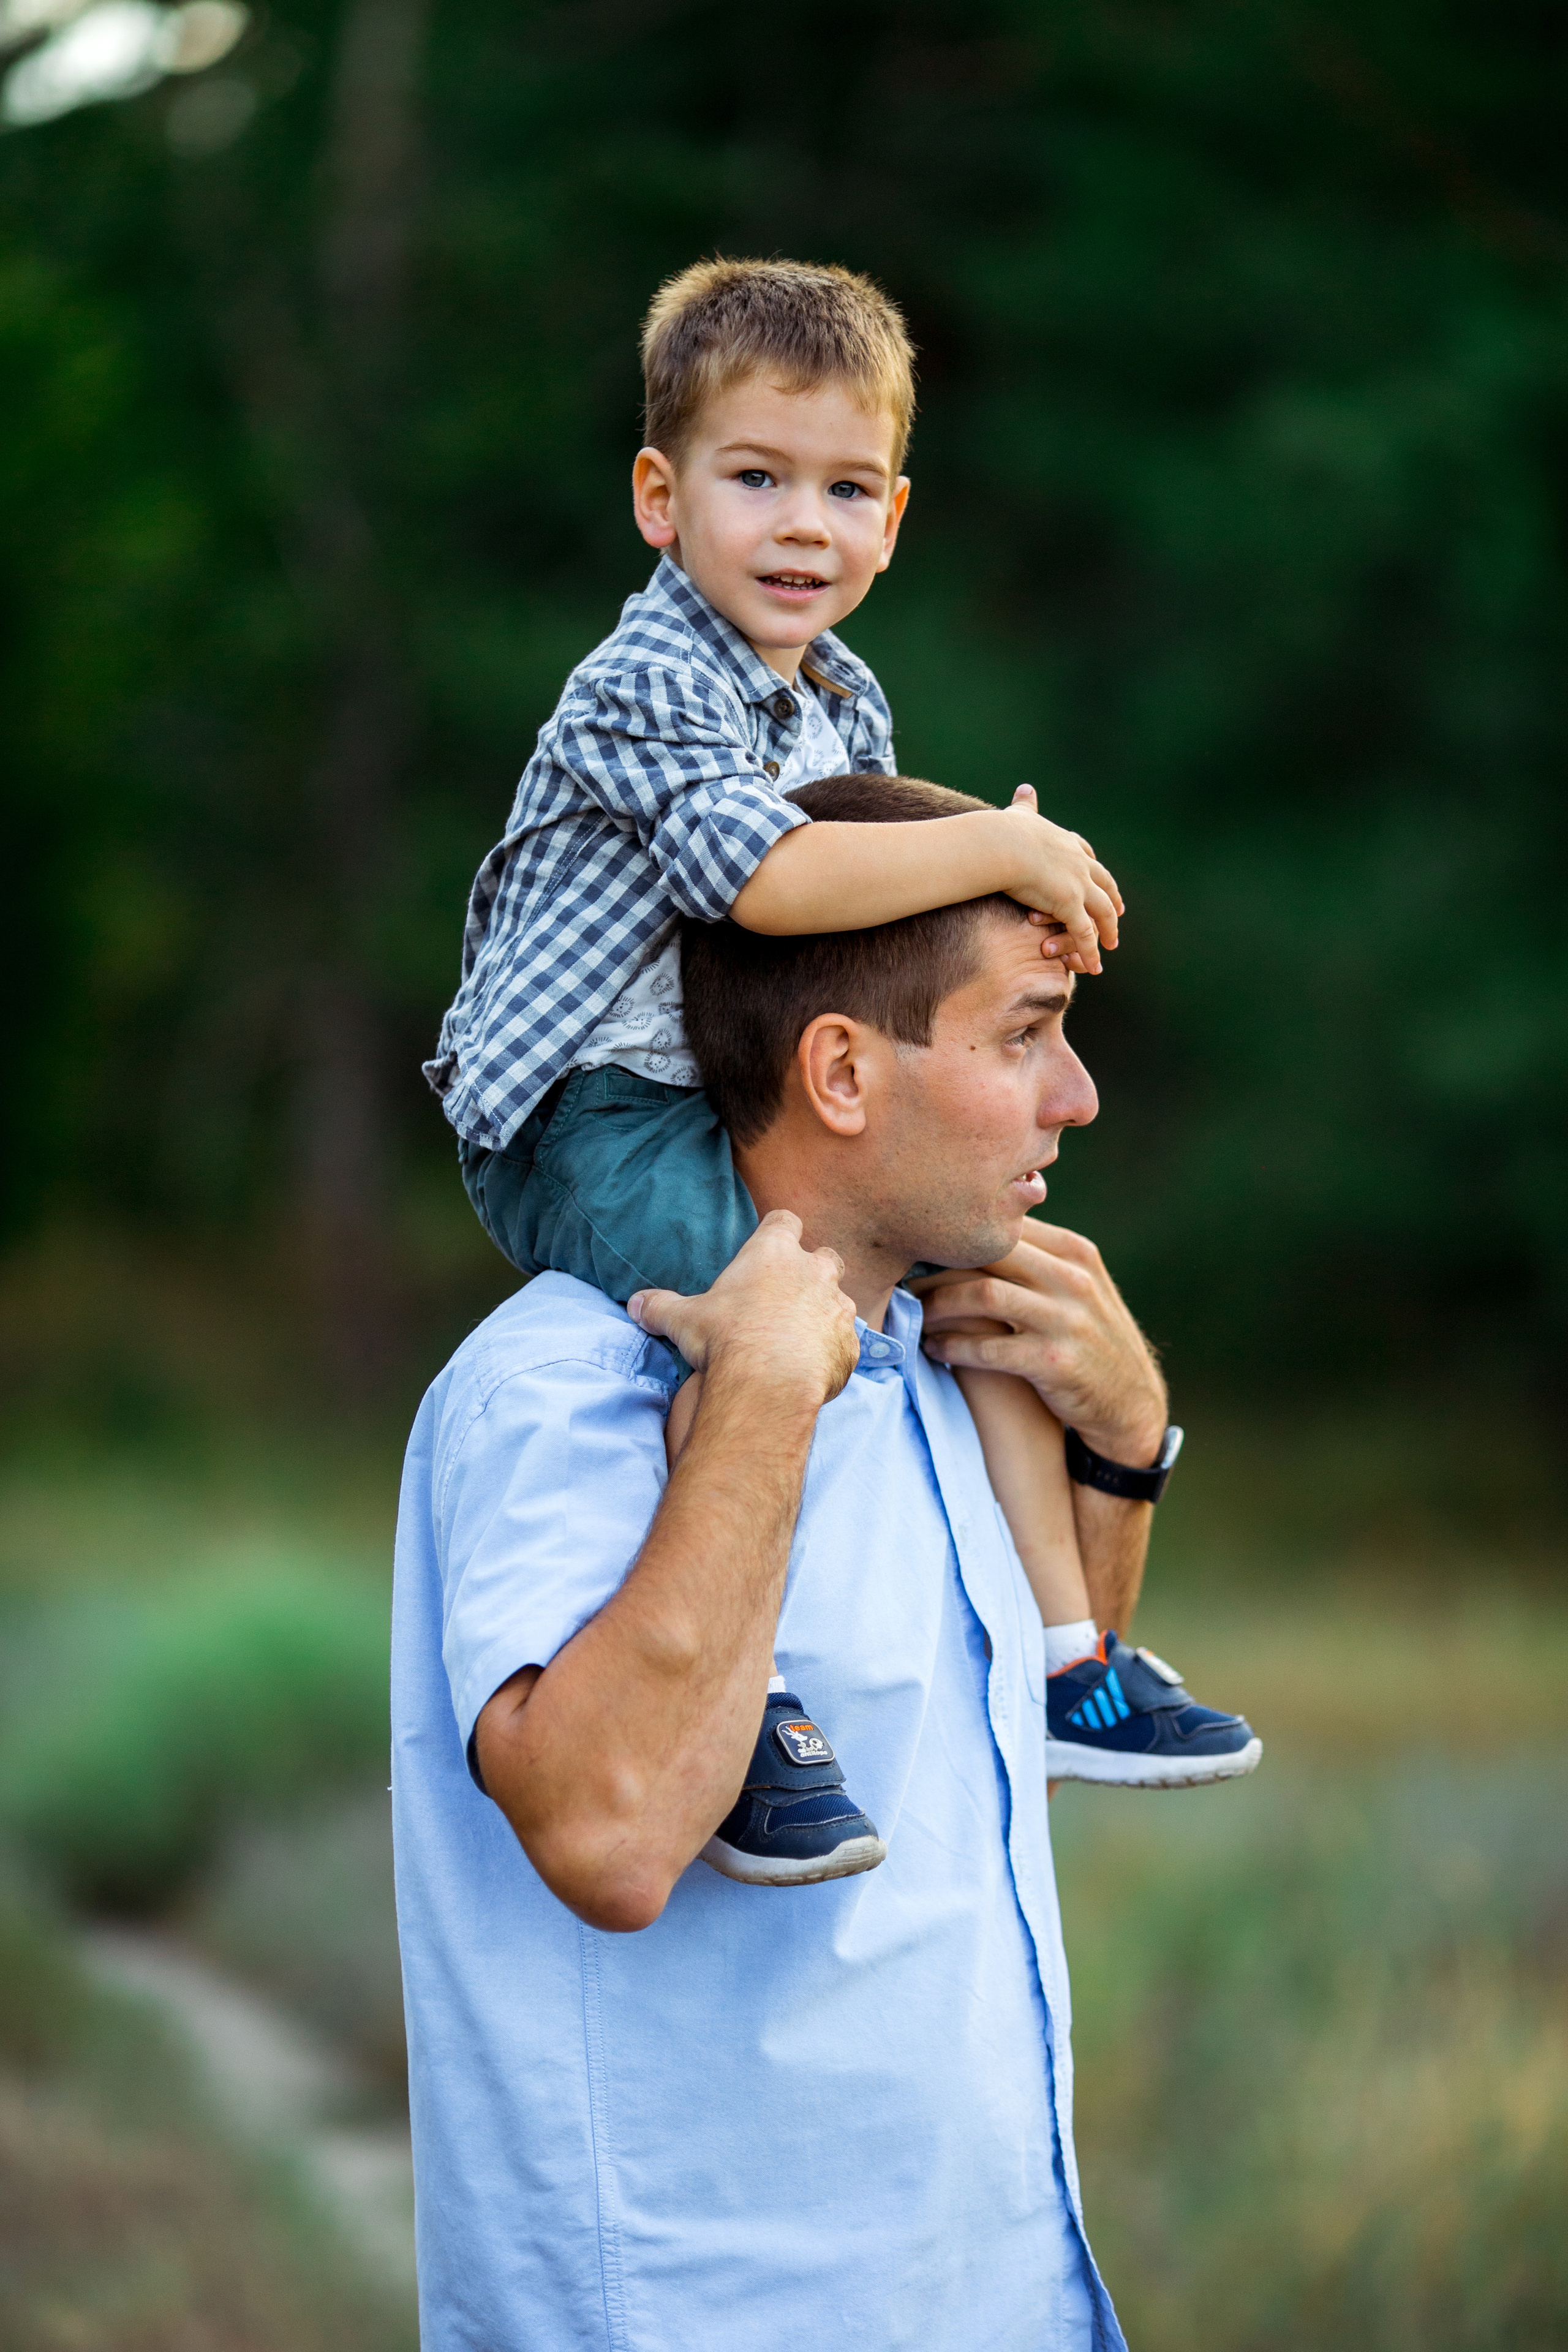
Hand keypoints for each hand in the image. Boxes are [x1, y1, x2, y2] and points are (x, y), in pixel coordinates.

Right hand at [628, 1210, 858, 1408]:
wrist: (768, 1385)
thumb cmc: (725, 1339)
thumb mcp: (682, 1320)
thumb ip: (659, 1307)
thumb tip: (634, 1305)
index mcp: (775, 1252)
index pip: (784, 1221)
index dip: (777, 1232)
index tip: (768, 1249)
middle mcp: (815, 1272)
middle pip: (825, 1257)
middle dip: (812, 1272)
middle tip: (786, 1297)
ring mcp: (838, 1308)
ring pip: (839, 1301)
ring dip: (822, 1315)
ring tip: (797, 1340)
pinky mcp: (850, 1346)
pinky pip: (844, 1344)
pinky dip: (830, 1353)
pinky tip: (808, 1370)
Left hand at [912, 1222, 1165, 1465]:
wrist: (1130, 1405)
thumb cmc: (1087, 1342)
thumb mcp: (1076, 1289)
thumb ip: (1036, 1260)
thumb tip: (974, 1231)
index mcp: (1075, 1251)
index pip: (1003, 1227)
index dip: (954, 1237)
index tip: (920, 1249)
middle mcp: (1073, 1279)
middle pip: (987, 1252)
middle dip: (938, 1266)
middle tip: (903, 1279)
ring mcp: (1067, 1320)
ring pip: (982, 1295)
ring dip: (938, 1306)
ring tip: (914, 1316)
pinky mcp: (1054, 1361)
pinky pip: (988, 1348)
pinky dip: (953, 1347)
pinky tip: (934, 1351)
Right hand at [995, 785, 1122, 972]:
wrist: (1002, 845)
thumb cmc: (1003, 831)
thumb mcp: (1019, 815)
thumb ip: (1025, 805)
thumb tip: (1025, 788)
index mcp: (1067, 844)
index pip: (1089, 858)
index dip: (1096, 872)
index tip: (1102, 881)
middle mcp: (1079, 863)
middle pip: (1104, 885)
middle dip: (1112, 900)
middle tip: (1118, 914)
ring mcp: (1078, 885)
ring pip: (1102, 912)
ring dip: (1108, 930)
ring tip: (1111, 945)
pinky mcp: (1070, 904)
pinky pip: (1085, 933)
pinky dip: (1091, 950)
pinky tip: (1094, 964)